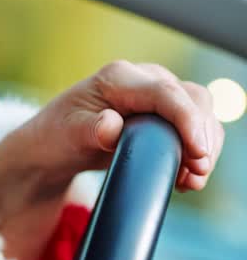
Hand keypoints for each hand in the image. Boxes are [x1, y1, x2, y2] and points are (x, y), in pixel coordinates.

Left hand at [0, 60, 224, 259]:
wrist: (55, 146)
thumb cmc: (57, 135)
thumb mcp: (67, 133)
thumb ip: (91, 129)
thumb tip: (112, 125)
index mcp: (118, 77)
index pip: (165, 93)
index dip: (187, 121)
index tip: (197, 153)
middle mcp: (145, 78)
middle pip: (194, 99)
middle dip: (202, 137)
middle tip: (196, 175)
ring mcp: (159, 94)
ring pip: (202, 113)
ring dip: (205, 147)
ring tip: (191, 181)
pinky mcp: (166, 113)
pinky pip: (196, 128)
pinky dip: (198, 151)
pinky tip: (188, 177)